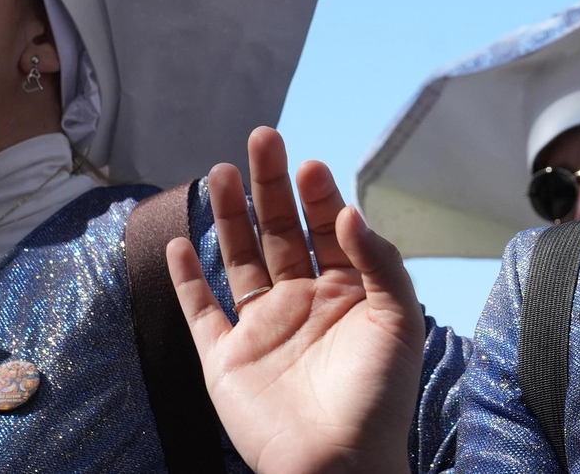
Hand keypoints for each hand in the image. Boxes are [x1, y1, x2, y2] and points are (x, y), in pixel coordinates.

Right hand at [167, 128, 423, 473]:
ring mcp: (262, 328)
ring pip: (240, 257)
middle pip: (280, 230)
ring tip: (220, 171)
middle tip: (263, 138)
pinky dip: (187, 277)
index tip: (311, 165)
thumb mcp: (398, 320)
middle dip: (271, 185)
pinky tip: (181, 241)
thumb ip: (378, 262)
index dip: (319, 194)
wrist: (338, 466)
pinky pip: (201, 310)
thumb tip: (348, 210)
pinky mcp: (227, 359)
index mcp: (347, 292)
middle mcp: (303, 302)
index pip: (328, 228)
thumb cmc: (378, 399)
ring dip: (229, 215)